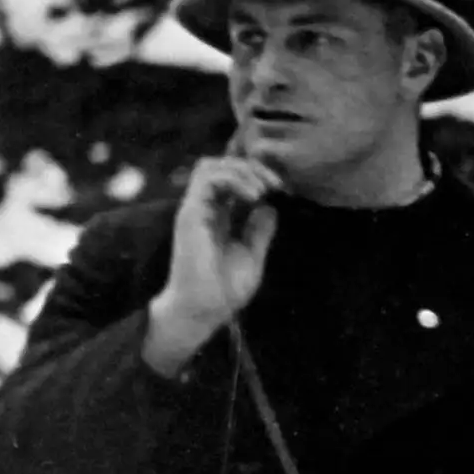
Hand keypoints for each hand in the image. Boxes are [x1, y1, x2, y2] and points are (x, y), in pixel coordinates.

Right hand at [144, 155, 281, 373]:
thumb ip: (259, 230)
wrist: (203, 309)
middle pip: (221, 165)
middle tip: (277, 185)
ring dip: (243, 171)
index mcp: (219, 216)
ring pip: (211, 165)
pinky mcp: (191, 212)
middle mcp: (204, 208)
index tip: (283, 191)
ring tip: (264, 190)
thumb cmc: (224, 289)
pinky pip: (208, 179)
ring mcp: (195, 208)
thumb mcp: (252, 255)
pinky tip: (254, 196)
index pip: (231, 179)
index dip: (257, 176)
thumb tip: (270, 207)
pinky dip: (234, 180)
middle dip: (252, 168)